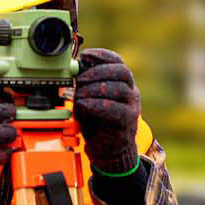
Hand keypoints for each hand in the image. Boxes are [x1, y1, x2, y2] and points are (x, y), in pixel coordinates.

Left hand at [73, 48, 141, 173]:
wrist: (108, 149)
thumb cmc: (97, 122)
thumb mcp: (87, 97)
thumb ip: (83, 84)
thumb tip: (73, 69)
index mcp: (122, 82)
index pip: (117, 61)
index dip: (101, 55)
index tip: (85, 56)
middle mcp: (131, 91)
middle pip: (122, 71)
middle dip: (98, 72)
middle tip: (80, 79)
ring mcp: (132, 106)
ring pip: (120, 88)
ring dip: (95, 89)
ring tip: (79, 95)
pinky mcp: (128, 120)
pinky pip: (115, 108)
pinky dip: (97, 104)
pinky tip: (84, 105)